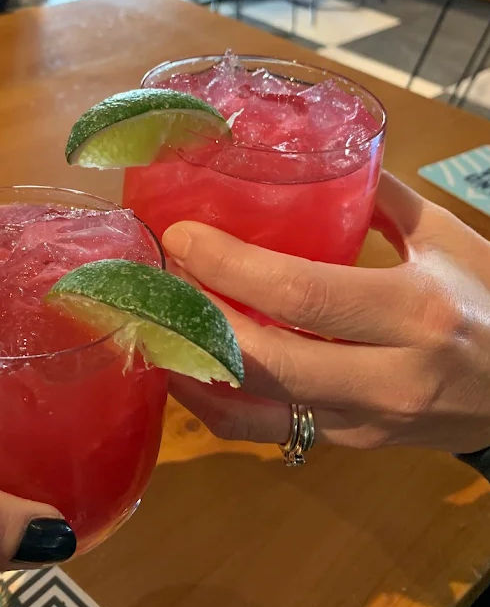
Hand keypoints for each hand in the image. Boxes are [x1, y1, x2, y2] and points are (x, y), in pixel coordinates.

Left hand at [162, 172, 489, 455]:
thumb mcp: (450, 238)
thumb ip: (380, 198)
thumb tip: (317, 162)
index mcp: (413, 312)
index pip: (298, 292)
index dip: (227, 266)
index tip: (180, 238)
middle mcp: (385, 378)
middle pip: (262, 359)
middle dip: (195, 319)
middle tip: (157, 282)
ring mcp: (364, 423)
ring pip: (253, 411)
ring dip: (192, 370)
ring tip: (157, 327)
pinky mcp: (351, 445)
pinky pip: (267, 431)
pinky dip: (218, 403)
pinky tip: (192, 369)